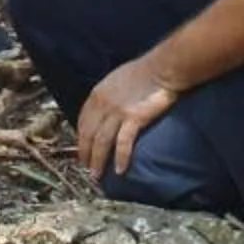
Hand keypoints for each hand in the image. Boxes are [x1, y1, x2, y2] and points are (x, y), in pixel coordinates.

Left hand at [77, 55, 179, 180]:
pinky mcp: (134, 119)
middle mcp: (103, 103)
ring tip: (96, 176)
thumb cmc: (145, 71)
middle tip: (86, 168)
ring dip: (97, 161)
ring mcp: (117, 112)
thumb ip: (108, 95)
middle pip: (88, 134)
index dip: (80, 138)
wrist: (163, 67)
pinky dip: (120, 158)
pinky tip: (120, 170)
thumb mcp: (117, 79)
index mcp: (98, 93)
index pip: (82, 121)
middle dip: (85, 154)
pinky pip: (123, 143)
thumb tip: (106, 109)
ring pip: (101, 142)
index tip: (82, 150)